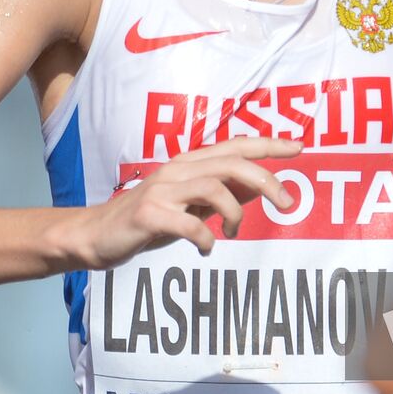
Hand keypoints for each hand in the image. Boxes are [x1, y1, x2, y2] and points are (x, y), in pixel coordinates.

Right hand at [76, 137, 302, 268]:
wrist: (94, 235)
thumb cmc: (148, 220)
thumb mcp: (189, 204)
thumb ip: (221, 194)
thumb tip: (261, 189)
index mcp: (188, 164)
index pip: (235, 146)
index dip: (268, 144)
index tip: (298, 147)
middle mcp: (176, 170)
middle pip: (231, 163)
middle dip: (266, 180)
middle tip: (288, 203)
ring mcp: (161, 191)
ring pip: (213, 187)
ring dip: (235, 213)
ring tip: (233, 232)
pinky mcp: (149, 215)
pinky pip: (189, 223)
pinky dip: (206, 238)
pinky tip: (207, 249)